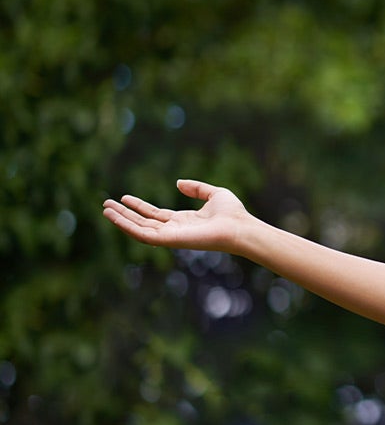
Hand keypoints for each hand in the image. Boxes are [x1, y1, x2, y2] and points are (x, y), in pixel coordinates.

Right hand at [102, 179, 253, 252]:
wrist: (240, 227)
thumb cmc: (232, 213)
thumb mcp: (214, 194)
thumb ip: (196, 188)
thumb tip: (178, 183)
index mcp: (183, 221)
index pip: (155, 215)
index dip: (139, 207)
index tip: (124, 198)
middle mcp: (175, 230)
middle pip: (144, 222)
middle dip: (125, 214)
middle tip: (106, 204)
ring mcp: (171, 237)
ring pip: (140, 229)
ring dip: (121, 220)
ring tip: (105, 209)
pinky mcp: (169, 240)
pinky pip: (143, 235)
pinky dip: (127, 226)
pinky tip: (115, 217)